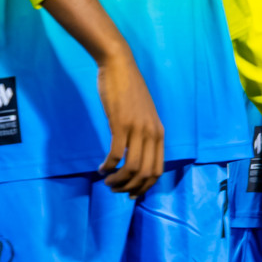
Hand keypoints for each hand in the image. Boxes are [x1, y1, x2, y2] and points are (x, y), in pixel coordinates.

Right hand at [95, 50, 164, 197]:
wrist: (120, 67)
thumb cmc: (129, 92)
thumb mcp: (143, 116)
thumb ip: (143, 134)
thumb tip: (136, 156)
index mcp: (159, 133)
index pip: (158, 170)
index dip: (144, 187)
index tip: (130, 193)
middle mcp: (152, 133)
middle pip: (146, 173)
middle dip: (130, 188)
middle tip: (114, 189)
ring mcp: (138, 128)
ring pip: (132, 168)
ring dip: (118, 181)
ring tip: (107, 181)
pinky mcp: (121, 124)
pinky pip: (116, 154)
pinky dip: (108, 167)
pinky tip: (101, 168)